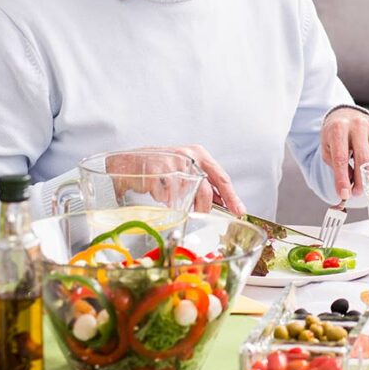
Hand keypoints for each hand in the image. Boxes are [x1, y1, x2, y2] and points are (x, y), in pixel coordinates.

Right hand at [106, 145, 245, 215]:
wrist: (128, 163)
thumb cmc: (159, 167)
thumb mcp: (186, 169)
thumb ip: (204, 182)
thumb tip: (224, 201)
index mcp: (199, 153)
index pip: (221, 177)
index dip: (232, 197)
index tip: (239, 211)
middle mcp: (188, 156)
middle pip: (206, 190)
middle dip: (205, 207)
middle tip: (202, 215)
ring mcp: (172, 163)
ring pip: (188, 196)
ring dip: (183, 204)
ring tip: (176, 202)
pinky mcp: (157, 172)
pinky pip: (168, 197)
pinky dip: (165, 200)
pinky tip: (159, 193)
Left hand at [321, 108, 368, 200]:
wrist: (346, 117)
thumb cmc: (335, 137)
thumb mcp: (328, 151)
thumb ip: (336, 168)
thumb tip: (348, 188)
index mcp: (338, 128)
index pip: (341, 158)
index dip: (343, 179)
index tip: (344, 194)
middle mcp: (357, 123)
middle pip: (363, 159)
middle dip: (360, 180)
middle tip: (357, 192)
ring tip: (360, 172)